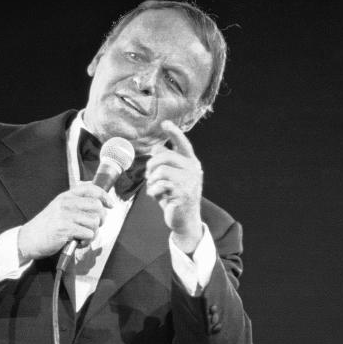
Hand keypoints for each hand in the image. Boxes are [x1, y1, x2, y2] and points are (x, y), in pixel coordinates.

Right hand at [18, 182, 113, 260]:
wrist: (28, 240)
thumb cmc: (46, 227)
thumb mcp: (59, 209)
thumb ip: (75, 205)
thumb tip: (98, 204)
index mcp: (65, 196)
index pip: (91, 189)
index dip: (104, 197)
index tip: (110, 205)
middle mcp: (66, 203)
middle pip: (97, 206)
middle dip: (101, 219)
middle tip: (94, 227)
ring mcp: (65, 215)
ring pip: (94, 222)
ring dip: (93, 233)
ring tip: (82, 237)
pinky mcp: (65, 228)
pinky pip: (88, 234)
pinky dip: (86, 241)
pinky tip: (77, 242)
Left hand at [146, 120, 203, 253]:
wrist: (184, 220)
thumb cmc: (175, 197)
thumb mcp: (170, 178)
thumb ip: (166, 163)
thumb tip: (157, 148)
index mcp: (190, 163)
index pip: (183, 144)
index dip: (174, 132)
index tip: (165, 123)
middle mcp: (193, 169)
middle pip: (165, 156)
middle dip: (151, 166)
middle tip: (149, 177)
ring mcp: (190, 181)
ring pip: (161, 170)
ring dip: (152, 181)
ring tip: (153, 189)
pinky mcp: (183, 193)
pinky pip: (161, 184)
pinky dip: (153, 191)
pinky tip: (155, 196)